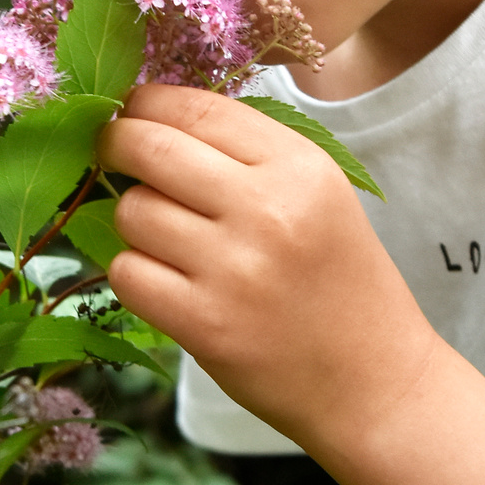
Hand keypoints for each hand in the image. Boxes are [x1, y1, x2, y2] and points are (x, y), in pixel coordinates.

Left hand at [100, 84, 432, 443]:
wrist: (373, 382)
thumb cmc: (340, 284)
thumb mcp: (321, 198)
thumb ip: (251, 155)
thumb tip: (156, 117)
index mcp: (301, 167)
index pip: (197, 108)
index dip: (145, 102)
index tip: (129, 110)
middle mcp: (267, 210)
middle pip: (148, 148)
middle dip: (115, 144)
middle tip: (110, 153)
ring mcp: (233, 269)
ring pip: (132, 211)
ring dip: (133, 221)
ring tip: (166, 239)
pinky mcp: (204, 324)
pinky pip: (127, 273)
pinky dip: (134, 274)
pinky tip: (165, 281)